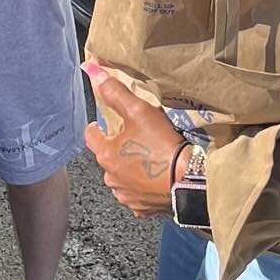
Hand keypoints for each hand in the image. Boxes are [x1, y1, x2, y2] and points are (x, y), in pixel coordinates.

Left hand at [82, 61, 188, 217]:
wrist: (187, 181)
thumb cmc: (161, 144)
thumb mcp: (138, 111)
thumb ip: (114, 91)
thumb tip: (91, 70)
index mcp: (105, 155)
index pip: (91, 136)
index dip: (99, 126)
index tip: (107, 122)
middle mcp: (110, 178)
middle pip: (107, 157)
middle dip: (116, 148)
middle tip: (136, 138)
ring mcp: (126, 196)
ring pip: (121, 177)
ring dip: (129, 168)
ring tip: (148, 158)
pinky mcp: (141, 209)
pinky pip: (136, 194)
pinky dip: (142, 186)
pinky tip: (155, 177)